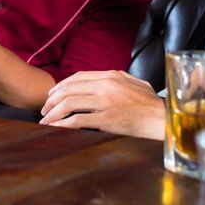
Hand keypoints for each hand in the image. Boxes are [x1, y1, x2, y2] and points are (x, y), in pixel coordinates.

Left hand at [39, 70, 164, 138]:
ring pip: (70, 103)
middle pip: (70, 89)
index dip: (61, 85)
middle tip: (44, 108)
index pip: (78, 77)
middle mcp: (106, 86)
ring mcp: (105, 102)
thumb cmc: (150, 103)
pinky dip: (62, 124)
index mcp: (111, 75)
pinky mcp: (106, 119)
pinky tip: (55, 128)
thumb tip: (104, 78)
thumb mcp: (134, 82)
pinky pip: (78, 120)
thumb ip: (118, 78)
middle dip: (52, 99)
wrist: (160, 119)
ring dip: (53, 112)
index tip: (52, 94)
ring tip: (46, 119)